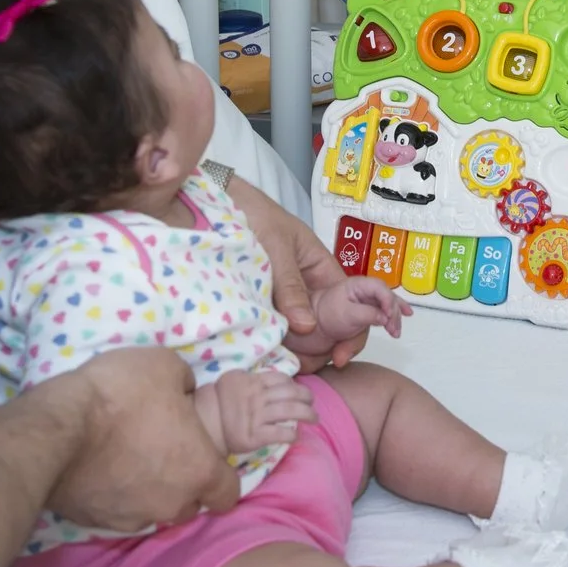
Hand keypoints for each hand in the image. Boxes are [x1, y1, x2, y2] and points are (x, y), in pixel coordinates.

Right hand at [39, 347, 239, 531]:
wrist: (56, 430)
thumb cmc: (121, 396)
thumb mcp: (163, 366)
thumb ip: (184, 384)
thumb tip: (183, 393)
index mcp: (198, 471)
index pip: (227, 494)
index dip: (221, 476)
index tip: (206, 458)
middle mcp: (171, 504)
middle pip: (189, 504)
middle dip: (183, 485)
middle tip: (164, 453)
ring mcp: (133, 518)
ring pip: (153, 511)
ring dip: (148, 492)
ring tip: (127, 461)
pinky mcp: (97, 521)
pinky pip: (117, 511)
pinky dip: (114, 495)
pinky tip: (100, 470)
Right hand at [197, 369, 317, 453]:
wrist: (202, 423)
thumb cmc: (218, 402)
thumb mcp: (233, 381)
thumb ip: (252, 379)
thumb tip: (271, 381)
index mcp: (252, 381)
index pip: (281, 379)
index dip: (294, 385)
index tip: (299, 391)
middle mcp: (257, 396)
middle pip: (291, 393)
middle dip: (306, 397)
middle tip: (312, 403)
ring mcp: (256, 416)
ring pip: (290, 411)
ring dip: (307, 414)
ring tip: (314, 418)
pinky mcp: (254, 435)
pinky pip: (279, 433)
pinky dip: (291, 434)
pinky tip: (296, 436)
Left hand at [232, 177, 368, 368]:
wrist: (215, 201)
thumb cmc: (255, 214)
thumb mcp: (276, 247)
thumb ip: (290, 286)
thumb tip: (307, 328)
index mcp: (321, 269)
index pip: (350, 305)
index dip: (352, 332)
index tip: (341, 356)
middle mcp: (307, 287)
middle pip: (326, 326)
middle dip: (321, 348)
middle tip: (303, 365)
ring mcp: (284, 298)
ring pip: (299, 332)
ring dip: (296, 349)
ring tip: (283, 363)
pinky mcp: (261, 305)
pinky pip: (274, 328)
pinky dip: (273, 342)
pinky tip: (266, 355)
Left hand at [313, 276, 407, 342]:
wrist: (314, 328)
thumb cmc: (327, 316)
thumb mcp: (345, 315)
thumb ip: (366, 314)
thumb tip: (386, 318)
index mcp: (358, 285)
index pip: (379, 287)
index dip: (387, 300)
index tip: (388, 317)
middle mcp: (366, 291)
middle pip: (386, 297)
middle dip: (393, 313)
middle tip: (393, 331)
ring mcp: (368, 302)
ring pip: (387, 308)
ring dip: (393, 320)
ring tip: (395, 333)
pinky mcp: (368, 313)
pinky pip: (383, 314)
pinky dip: (392, 319)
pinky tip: (403, 319)